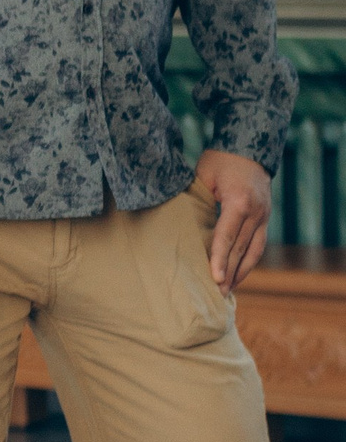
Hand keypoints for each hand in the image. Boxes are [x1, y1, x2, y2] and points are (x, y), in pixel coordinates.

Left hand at [196, 148, 272, 291]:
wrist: (250, 148)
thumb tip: (177, 223)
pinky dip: (248, 262)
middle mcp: (256, 212)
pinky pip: (258, 245)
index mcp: (239, 202)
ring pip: (253, 251)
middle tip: (217, 293)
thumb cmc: (220, 160)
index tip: (214, 278)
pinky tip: (238, 274)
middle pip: (241, 249)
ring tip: (227, 291)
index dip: (219, 259)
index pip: (226, 236)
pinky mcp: (265, 218)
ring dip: (241, 272)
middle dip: (229, 273)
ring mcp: (264, 216)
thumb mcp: (203, 175)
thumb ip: (195, 199)